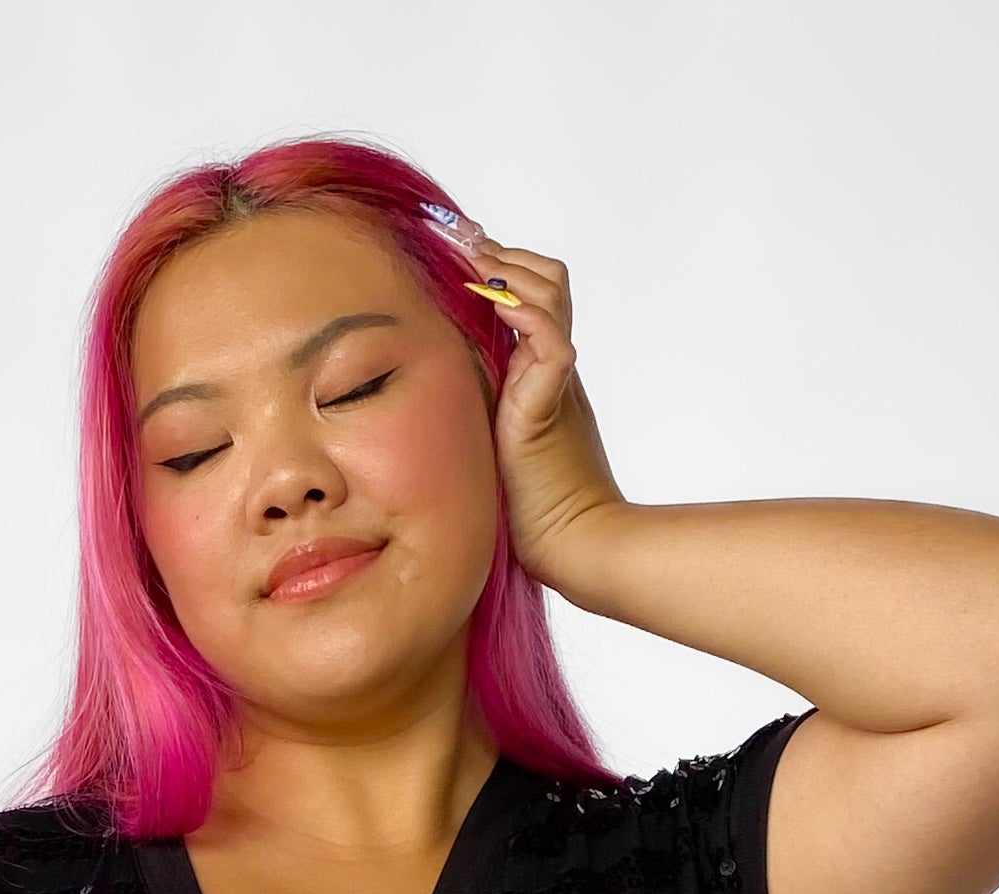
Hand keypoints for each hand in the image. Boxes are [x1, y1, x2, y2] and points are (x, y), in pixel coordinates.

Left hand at [452, 222, 623, 591]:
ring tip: (475, 264)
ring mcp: (558, 379)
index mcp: (540, 374)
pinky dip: (528, 314)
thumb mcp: (488, 443)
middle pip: (546, 279)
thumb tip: (425, 392)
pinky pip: (550, 339)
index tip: (462, 250)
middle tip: (464, 244)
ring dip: (511, 270)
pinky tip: (497, 305)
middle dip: (504, 256)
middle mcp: (552, 367)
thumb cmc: (529, 511)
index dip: (500, 269)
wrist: (573, 546)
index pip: (530, 297)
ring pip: (551, 291)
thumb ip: (474, 409)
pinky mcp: (554, 400)